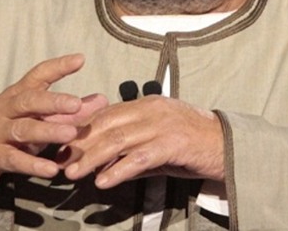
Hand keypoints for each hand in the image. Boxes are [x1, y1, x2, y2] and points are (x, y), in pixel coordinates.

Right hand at [0, 53, 107, 194]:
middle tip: (76, 104)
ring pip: (24, 129)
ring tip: (70, 134)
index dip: (58, 66)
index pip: (38, 74)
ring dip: (48, 131)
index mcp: (18, 94)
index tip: (80, 60)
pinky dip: (33, 164)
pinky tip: (52, 169)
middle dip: (54, 101)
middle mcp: (6, 108)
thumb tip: (102, 100)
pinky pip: (14, 159)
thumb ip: (69, 111)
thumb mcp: (37, 117)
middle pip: (30, 100)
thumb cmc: (10, 131)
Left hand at [60, 95, 223, 188]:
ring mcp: (161, 125)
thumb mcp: (158, 143)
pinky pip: (139, 157)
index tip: (60, 144)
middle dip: (79, 144)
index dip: (80, 130)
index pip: (104, 114)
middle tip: (58, 160)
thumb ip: (131, 150)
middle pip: (105, 125)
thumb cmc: (191, 145)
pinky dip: (118, 170)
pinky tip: (103, 182)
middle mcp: (150, 110)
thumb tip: (102, 168)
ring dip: (91, 158)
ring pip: (117, 140)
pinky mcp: (172, 143)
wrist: (228, 145)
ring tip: (72, 173)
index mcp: (145, 104)